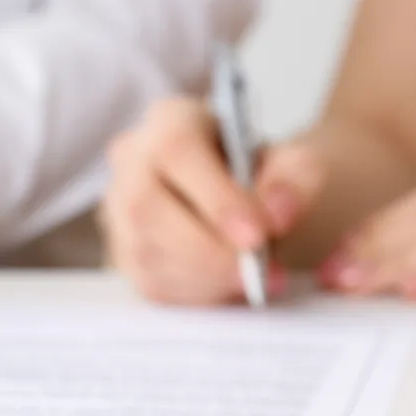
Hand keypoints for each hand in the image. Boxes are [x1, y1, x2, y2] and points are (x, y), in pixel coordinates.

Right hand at [101, 98, 324, 304]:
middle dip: (207, 250)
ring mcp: (119, 208)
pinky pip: (149, 282)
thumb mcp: (295, 161)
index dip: (214, 197)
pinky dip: (195, 294)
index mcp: (171, 120)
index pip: (177, 151)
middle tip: (255, 271)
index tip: (257, 235)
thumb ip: (296, 179)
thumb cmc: (264, 172)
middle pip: (148, 206)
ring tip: (250, 280)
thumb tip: (277, 214)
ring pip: (145, 250)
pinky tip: (226, 287)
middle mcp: (132, 158)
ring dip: (203, 277)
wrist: (248, 199)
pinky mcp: (123, 252)